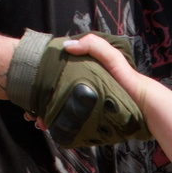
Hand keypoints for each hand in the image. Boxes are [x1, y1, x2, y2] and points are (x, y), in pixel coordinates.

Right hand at [5, 30, 146, 147]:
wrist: (142, 106)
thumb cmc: (126, 78)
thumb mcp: (111, 56)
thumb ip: (92, 45)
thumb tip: (66, 46)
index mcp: (82, 69)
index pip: (55, 72)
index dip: (40, 79)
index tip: (29, 87)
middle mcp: (80, 85)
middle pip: (52, 92)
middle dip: (39, 101)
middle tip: (30, 111)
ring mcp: (82, 101)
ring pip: (57, 107)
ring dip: (45, 114)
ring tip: (39, 121)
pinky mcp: (86, 115)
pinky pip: (66, 119)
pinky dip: (56, 123)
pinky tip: (49, 127)